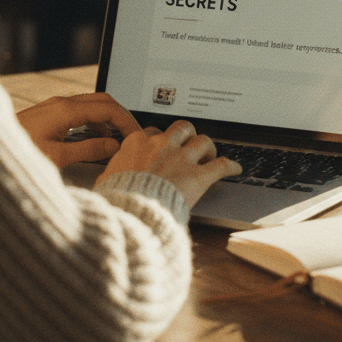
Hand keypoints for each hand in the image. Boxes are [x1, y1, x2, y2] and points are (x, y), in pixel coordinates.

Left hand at [17, 93, 140, 168]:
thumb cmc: (15, 154)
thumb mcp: (57, 158)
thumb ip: (88, 150)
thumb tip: (113, 146)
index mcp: (66, 110)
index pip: (109, 108)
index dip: (127, 121)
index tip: (136, 136)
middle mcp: (61, 103)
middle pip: (103, 100)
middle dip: (121, 116)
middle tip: (132, 135)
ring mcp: (54, 106)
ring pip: (91, 104)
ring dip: (107, 119)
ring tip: (116, 140)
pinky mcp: (48, 113)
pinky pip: (79, 110)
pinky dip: (94, 121)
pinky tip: (95, 138)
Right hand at [97, 121, 241, 208]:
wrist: (129, 213)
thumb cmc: (115, 200)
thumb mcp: (105, 181)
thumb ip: (112, 174)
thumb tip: (108, 178)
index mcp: (138, 142)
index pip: (153, 131)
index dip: (160, 139)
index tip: (163, 146)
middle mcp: (162, 145)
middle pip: (182, 128)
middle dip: (188, 135)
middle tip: (190, 145)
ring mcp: (181, 159)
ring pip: (203, 141)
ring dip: (208, 148)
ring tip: (211, 155)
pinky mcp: (198, 176)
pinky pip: (221, 165)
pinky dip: (230, 166)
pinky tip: (236, 169)